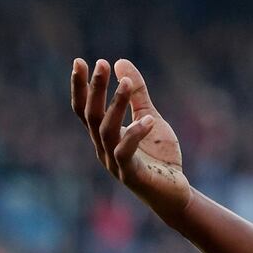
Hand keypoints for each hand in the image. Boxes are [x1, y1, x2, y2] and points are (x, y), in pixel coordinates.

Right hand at [71, 58, 191, 221]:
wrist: (174, 192)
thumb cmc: (158, 156)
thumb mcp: (149, 117)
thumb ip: (137, 95)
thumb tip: (121, 62)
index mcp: (105, 135)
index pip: (85, 109)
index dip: (80, 87)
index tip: (79, 61)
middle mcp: (104, 148)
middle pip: (92, 116)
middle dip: (96, 89)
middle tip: (101, 64)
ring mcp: (115, 163)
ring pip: (107, 131)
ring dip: (116, 105)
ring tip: (127, 83)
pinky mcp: (131, 175)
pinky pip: (126, 153)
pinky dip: (135, 134)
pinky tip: (149, 119)